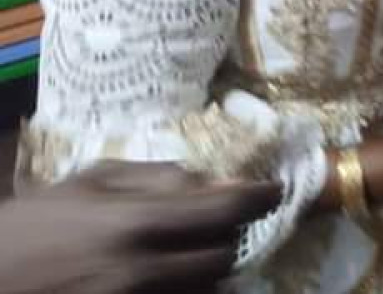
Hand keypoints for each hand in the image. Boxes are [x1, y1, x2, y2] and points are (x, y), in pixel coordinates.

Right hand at [0, 162, 279, 293]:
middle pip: (226, 253)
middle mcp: (145, 271)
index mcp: (136, 223)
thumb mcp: (87, 183)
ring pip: (212, 287)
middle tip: (218, 220)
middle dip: (229, 233)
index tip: (274, 190)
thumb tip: (211, 179)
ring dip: (210, 266)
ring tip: (186, 250)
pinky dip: (191, 291)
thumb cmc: (32, 226)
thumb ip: (154, 177)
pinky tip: (173, 276)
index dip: (261, 197)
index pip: (227, 209)